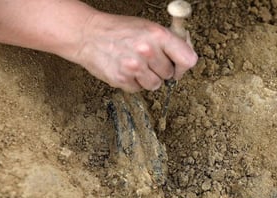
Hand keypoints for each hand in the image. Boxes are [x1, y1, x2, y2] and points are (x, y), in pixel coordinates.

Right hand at [67, 12, 197, 92]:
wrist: (88, 35)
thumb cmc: (119, 30)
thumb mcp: (147, 27)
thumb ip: (167, 42)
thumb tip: (185, 59)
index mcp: (158, 35)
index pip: (188, 60)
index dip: (183, 66)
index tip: (178, 67)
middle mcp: (148, 51)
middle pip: (169, 74)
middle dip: (161, 70)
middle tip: (147, 60)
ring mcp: (134, 67)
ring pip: (155, 85)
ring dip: (147, 78)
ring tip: (135, 65)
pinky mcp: (122, 80)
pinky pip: (138, 90)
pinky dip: (133, 83)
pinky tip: (124, 69)